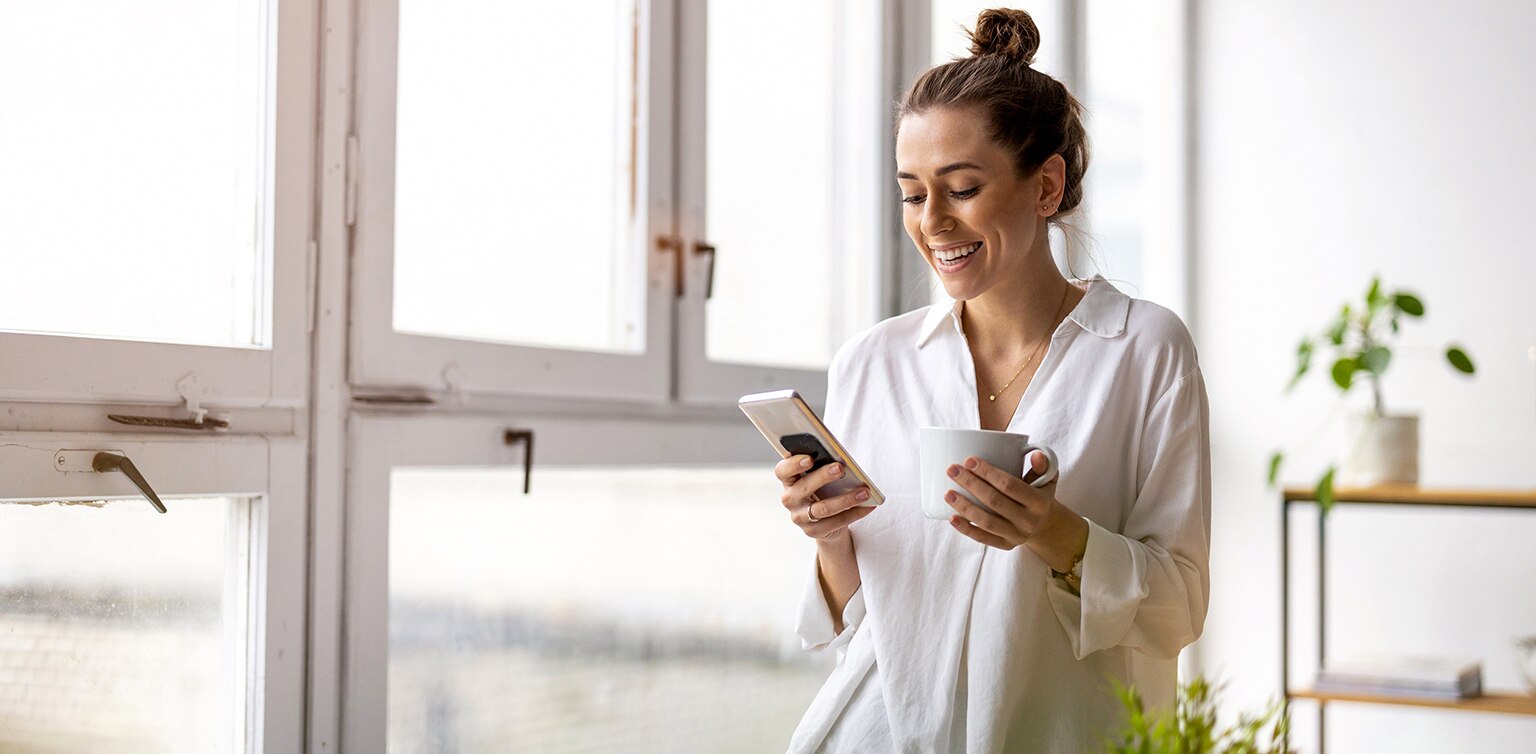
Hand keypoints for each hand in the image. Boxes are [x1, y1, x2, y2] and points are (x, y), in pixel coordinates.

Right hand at [775, 455, 874, 540]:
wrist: (825, 521)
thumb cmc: (823, 489)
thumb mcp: (820, 477)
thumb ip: (823, 466)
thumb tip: (842, 460)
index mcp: (788, 481)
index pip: (782, 471)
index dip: (793, 464)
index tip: (810, 458)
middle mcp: (790, 499)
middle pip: (804, 488)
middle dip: (823, 477)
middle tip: (841, 468)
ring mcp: (800, 517)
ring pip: (823, 508)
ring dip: (846, 499)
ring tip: (864, 492)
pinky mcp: (813, 531)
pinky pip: (836, 522)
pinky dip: (855, 513)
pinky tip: (868, 505)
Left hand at [945, 451, 1083, 565]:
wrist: (1046, 526)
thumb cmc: (1039, 495)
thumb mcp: (1047, 480)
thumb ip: (1043, 465)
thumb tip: (1035, 454)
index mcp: (1039, 502)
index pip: (1009, 485)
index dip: (988, 472)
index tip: (969, 460)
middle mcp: (1029, 521)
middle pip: (994, 501)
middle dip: (971, 484)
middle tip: (952, 470)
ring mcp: (1017, 536)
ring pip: (986, 521)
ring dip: (964, 507)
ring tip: (948, 493)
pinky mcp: (1006, 545)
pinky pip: (983, 539)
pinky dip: (966, 529)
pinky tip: (952, 517)